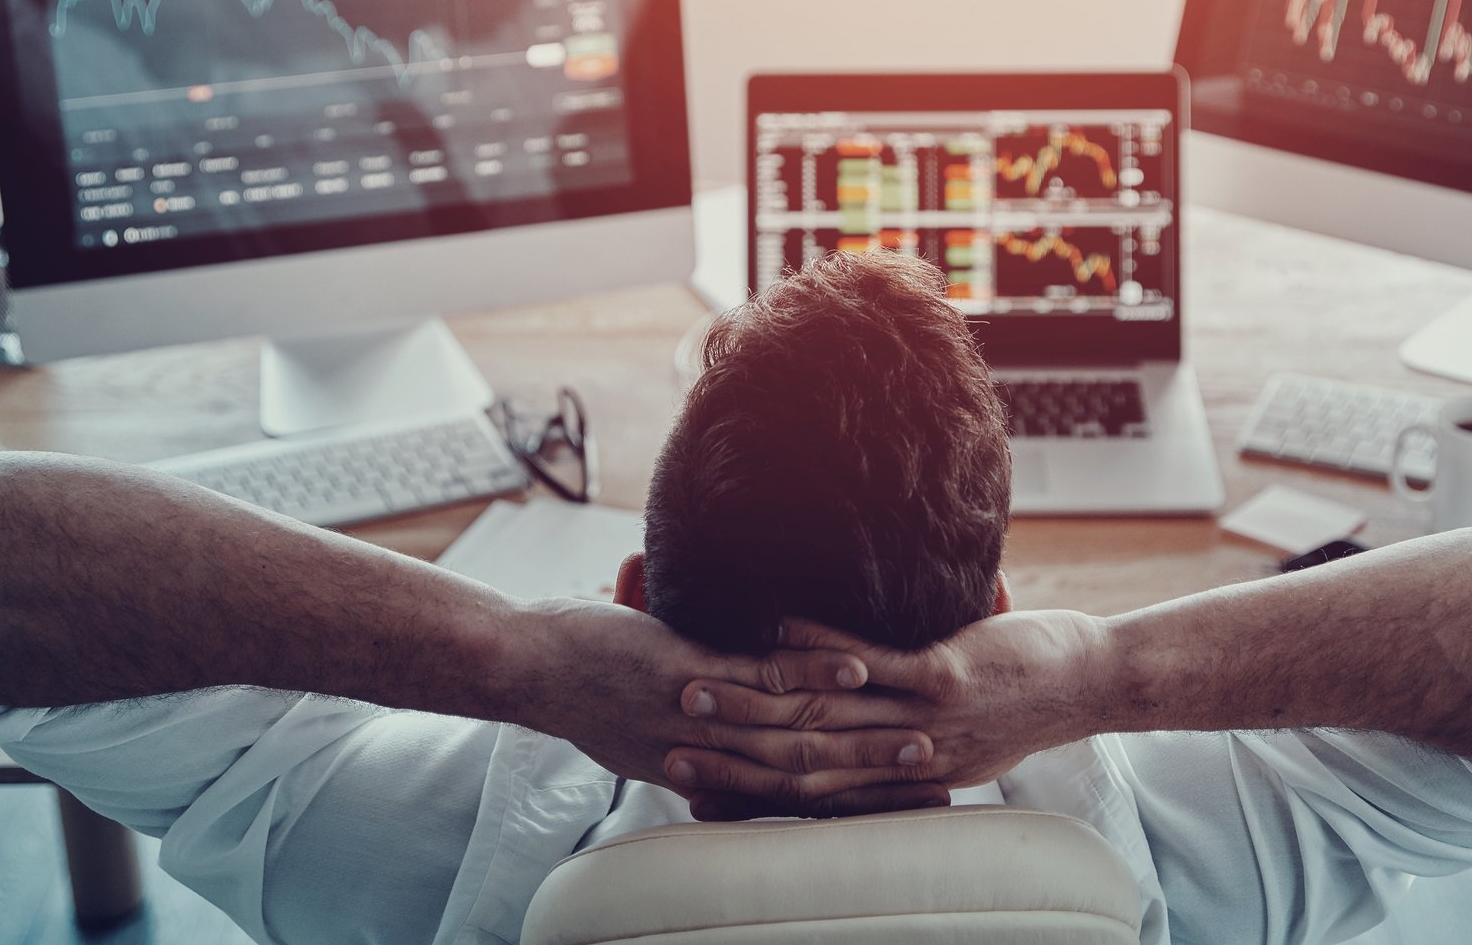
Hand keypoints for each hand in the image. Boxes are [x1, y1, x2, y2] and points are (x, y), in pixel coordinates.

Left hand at [506, 598, 945, 815]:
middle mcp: (707, 757)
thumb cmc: (583, 682)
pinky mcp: (688, 671)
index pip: (792, 802)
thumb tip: (725, 726)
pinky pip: (762, 676)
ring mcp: (700, 715)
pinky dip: (815, 670)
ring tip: (924, 731)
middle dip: (880, 780)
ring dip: (864, 732)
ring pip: (796, 731)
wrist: (527, 666)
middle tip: (945, 778)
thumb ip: (694, 730)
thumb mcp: (645, 724)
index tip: (914, 805)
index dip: (854, 806)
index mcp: (701, 773)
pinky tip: (859, 667)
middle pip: (809, 775)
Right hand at [668, 610, 1110, 819]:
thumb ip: (892, 740)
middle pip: (804, 764)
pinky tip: (777, 623)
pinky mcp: (945, 676)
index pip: (811, 797)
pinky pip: (873, 661)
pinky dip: (821, 643)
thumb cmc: (1016, 703)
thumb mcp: (949, 739)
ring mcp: (925, 720)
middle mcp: (907, 760)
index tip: (687, 787)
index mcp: (902, 782)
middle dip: (733, 755)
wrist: (1088, 686)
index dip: (747, 794)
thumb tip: (841, 731)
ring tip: (699, 682)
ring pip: (827, 716)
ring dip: (757, 698)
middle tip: (671, 741)